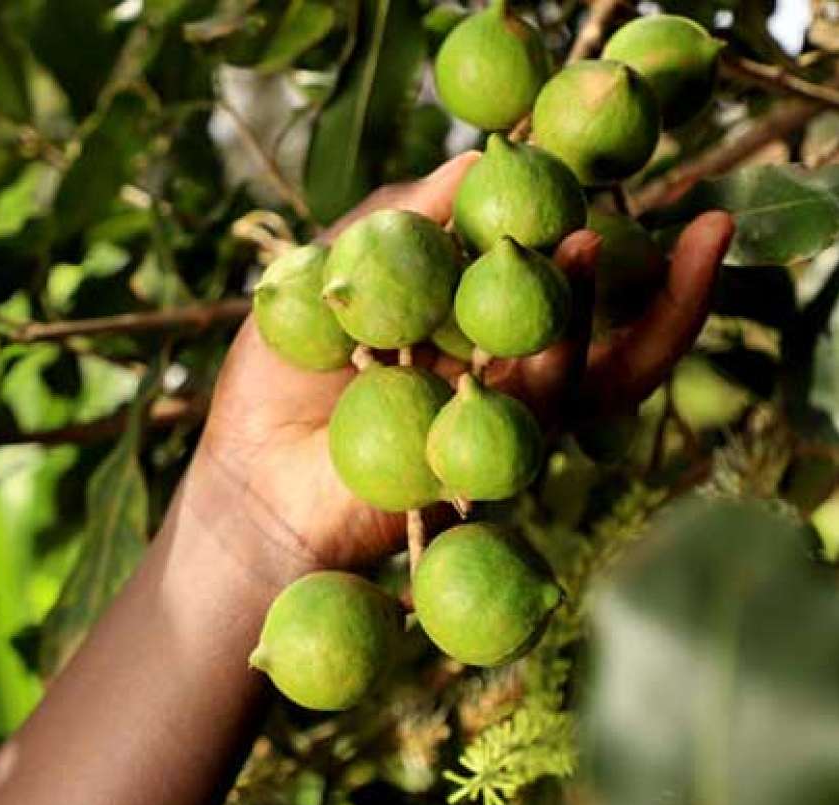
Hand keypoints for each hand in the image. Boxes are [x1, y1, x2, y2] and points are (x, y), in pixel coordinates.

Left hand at [188, 153, 733, 571]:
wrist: (256, 483)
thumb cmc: (278, 382)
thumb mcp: (329, 277)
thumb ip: (398, 224)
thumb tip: (475, 163)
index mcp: (457, 320)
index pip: (536, 267)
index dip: (578, 222)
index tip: (608, 173)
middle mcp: (493, 368)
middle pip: (589, 324)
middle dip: (655, 282)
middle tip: (705, 227)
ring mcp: (498, 419)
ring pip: (586, 369)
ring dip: (616, 313)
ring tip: (627, 248)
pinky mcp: (487, 464)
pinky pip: (542, 410)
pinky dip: (562, 358)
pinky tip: (569, 313)